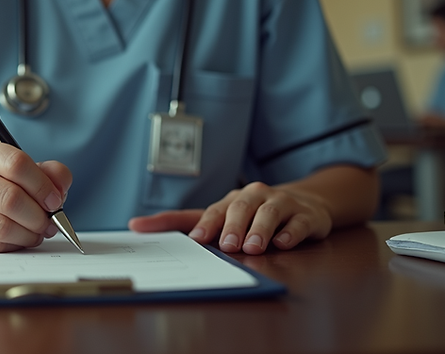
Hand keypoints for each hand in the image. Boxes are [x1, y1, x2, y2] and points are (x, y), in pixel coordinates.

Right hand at [0, 135, 70, 252]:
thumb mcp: (11, 166)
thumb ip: (45, 171)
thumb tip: (61, 187)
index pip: (16, 164)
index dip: (43, 185)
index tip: (56, 200)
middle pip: (10, 198)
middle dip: (39, 215)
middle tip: (51, 223)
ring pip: (2, 226)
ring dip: (29, 234)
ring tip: (38, 233)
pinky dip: (13, 245)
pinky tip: (19, 239)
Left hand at [127, 181, 332, 254]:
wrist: (306, 203)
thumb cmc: (256, 214)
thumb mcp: (225, 220)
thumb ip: (192, 227)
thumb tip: (139, 227)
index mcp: (229, 202)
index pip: (201, 212)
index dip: (181, 222)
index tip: (163, 232)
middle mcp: (253, 197)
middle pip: (238, 208)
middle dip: (230, 226)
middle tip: (225, 245)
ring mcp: (280, 204)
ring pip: (268, 213)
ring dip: (259, 230)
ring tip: (252, 247)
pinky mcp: (305, 215)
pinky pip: (297, 222)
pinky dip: (290, 233)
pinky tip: (283, 242)